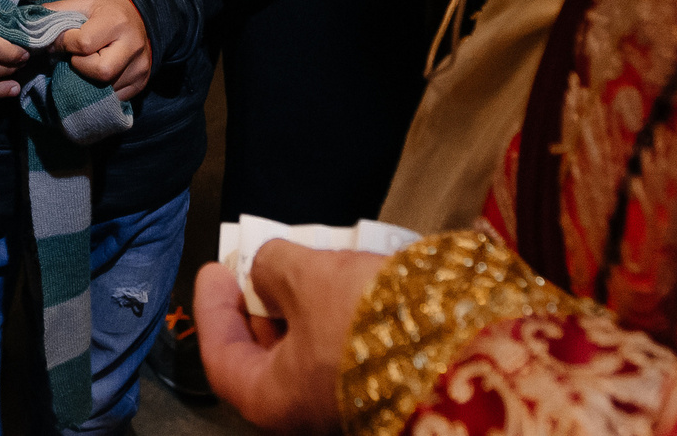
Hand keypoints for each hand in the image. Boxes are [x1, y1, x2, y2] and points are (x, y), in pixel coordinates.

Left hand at [46, 0, 151, 99]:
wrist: (139, 13)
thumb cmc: (104, 8)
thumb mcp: (81, 2)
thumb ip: (55, 13)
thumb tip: (25, 27)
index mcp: (116, 21)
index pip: (84, 44)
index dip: (65, 45)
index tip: (61, 42)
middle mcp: (133, 45)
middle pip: (100, 71)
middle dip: (79, 67)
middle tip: (75, 58)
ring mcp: (140, 67)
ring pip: (107, 89)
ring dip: (87, 82)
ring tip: (83, 68)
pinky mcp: (142, 82)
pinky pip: (116, 98)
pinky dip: (101, 92)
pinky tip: (95, 79)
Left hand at [193, 243, 388, 434]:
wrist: (465, 353)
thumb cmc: (367, 322)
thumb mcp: (307, 278)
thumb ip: (271, 267)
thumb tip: (264, 268)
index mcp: (272, 402)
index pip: (221, 359)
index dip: (212, 310)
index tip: (214, 268)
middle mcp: (306, 416)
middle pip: (265, 358)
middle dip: (260, 305)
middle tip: (259, 262)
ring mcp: (348, 408)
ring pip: (308, 353)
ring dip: (302, 306)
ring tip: (306, 261)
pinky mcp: (386, 391)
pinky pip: (344, 353)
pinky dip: (335, 317)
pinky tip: (346, 282)